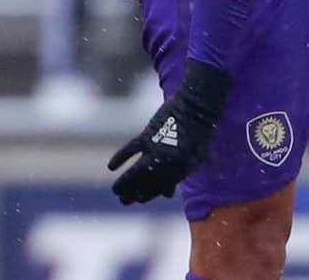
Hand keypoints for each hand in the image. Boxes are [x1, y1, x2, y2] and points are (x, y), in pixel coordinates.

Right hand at [108, 60, 230, 204]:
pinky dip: (119, 158)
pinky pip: (129, 151)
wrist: (196, 108)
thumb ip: (179, 176)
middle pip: (145, 186)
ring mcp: (155, 151)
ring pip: (134, 173)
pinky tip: (111, 167)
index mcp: (179, 172)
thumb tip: (167, 194)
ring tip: (116, 191)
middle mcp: (166, 165)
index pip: (159, 191)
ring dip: (123, 184)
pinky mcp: (147, 136)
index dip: (148, 196)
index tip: (139, 199)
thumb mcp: (194, 159)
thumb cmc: (197, 134)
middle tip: (124, 201)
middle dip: (133, 196)